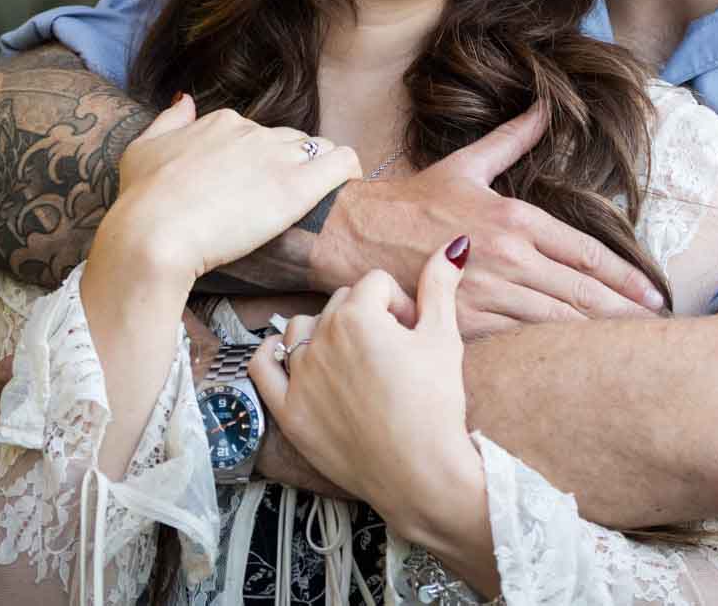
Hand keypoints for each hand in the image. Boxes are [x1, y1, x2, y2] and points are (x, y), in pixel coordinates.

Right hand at [106, 94, 361, 280]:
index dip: (258, 159)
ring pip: (317, 149)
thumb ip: (169, 121)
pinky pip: (341, 163)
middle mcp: (252, 132)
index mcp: (221, 123)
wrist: (153, 233)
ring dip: (319, 168)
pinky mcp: (297, 187)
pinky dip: (350, 170)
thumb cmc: (142, 200)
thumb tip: (186, 100)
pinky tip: (351, 184)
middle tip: (280, 198)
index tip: (253, 184)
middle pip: (288, 142)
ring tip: (318, 196)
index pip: (255, 133)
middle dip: (289, 165)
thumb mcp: (142, 149)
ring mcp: (277, 157)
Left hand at [250, 241, 486, 547]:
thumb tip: (454, 244)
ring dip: (324, 333)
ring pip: (301, 329)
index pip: (375, 284)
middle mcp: (320, 340)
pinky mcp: (288, 412)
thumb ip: (440, 286)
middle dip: (367, 318)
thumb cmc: (435, 404)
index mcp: (357, 316)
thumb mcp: (443, 337)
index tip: (414, 332)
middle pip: (341, 303)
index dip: (400, 304)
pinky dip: (271, 355)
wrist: (420, 472)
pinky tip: (288, 355)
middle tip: (394, 352)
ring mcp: (300, 377)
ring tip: (354, 360)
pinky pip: (263, 369)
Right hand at [316, 105, 665, 335]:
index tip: (651, 293)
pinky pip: (516, 341)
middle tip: (654, 328)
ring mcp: (487, 295)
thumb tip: (545, 105)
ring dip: (593, 336)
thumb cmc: (413, 200)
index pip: (585, 253)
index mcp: (515, 219)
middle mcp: (508, 258)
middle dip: (622, 312)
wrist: (356, 235)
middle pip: (581, 293)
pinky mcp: (464, 323)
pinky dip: (546, 351)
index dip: (624, 277)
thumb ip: (513, 138)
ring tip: (625, 348)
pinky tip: (570, 361)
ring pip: (555, 322)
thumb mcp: (468, 163)